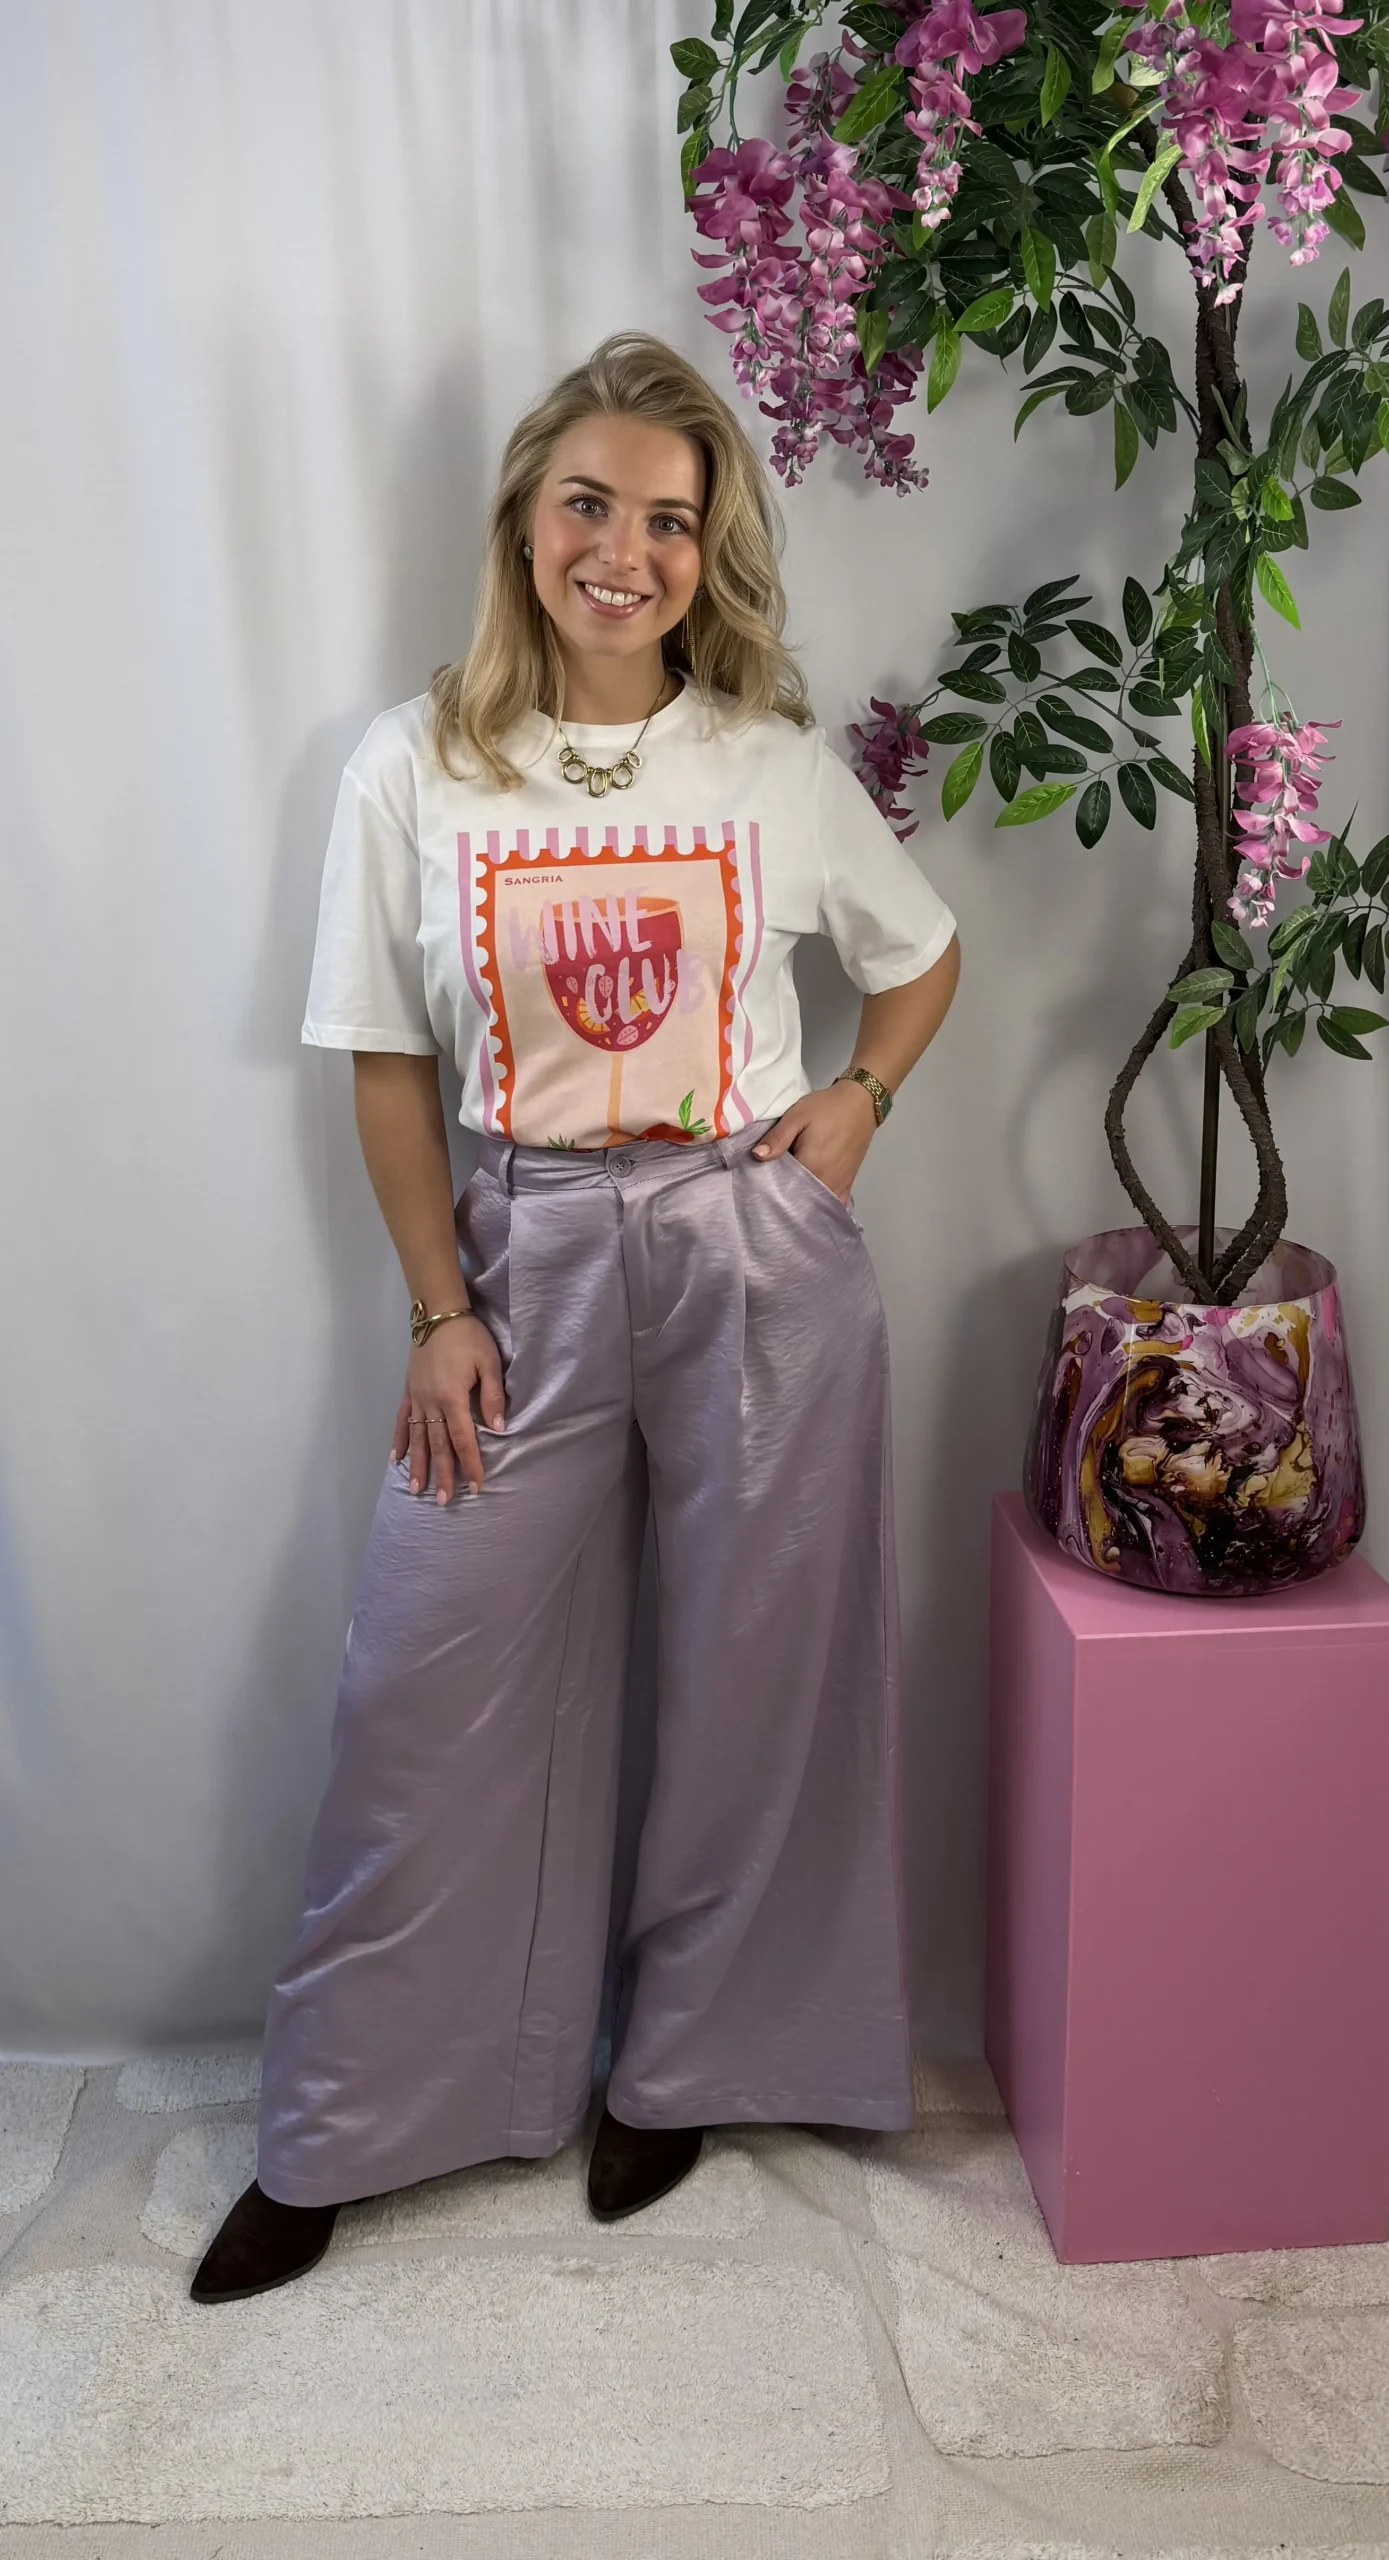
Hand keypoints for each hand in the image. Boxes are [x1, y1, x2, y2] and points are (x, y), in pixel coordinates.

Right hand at [391, 1314, 505, 1502]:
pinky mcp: (409, 1390)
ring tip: (416, 1489)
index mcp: (452, 1397)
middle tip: (443, 1501)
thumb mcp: (489, 1363)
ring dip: (417, 1465)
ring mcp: (416, 1397)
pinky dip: (400, 1440)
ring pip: (417, 1438)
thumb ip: (492, 1396)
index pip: (463, 1439)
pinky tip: (396, 1459)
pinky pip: (402, 1420)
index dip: (470, 1464)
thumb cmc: (468, 1336)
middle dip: (441, 1474)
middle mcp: (431, 1402)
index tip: (475, 1486)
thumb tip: (498, 1427)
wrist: (437, 1312)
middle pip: (438, 1445)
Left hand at [751, 1078, 878, 1200]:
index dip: (769, 1186)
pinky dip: (821, 1205)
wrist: (860, 1102)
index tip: (758, 1181)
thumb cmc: (826, 1107)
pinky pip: (834, 1203)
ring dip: (802, 1202)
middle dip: (784, 1197)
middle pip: (800, 1199)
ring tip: (787, 1193)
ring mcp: (839, 1184)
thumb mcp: (797, 1116)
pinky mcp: (848, 1183)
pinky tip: (810, 1203)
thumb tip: (757, 1156)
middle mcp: (826, 1181)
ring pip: (816, 1204)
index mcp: (811, 1166)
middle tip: (769, 1187)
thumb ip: (778, 1137)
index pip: (783, 1187)